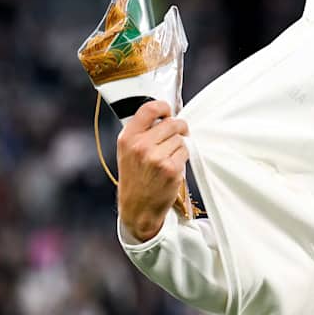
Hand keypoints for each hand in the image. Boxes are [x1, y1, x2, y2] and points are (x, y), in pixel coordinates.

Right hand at [116, 100, 189, 241]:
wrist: (137, 207)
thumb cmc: (135, 177)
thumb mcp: (128, 151)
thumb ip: (141, 131)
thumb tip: (164, 114)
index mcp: (127, 138)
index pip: (149, 109)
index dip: (163, 107)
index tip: (168, 112)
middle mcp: (140, 146)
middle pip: (172, 123)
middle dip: (178, 128)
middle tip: (176, 136)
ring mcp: (156, 157)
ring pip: (180, 138)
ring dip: (179, 146)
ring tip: (168, 157)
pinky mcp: (171, 169)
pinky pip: (186, 151)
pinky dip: (183, 157)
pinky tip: (172, 166)